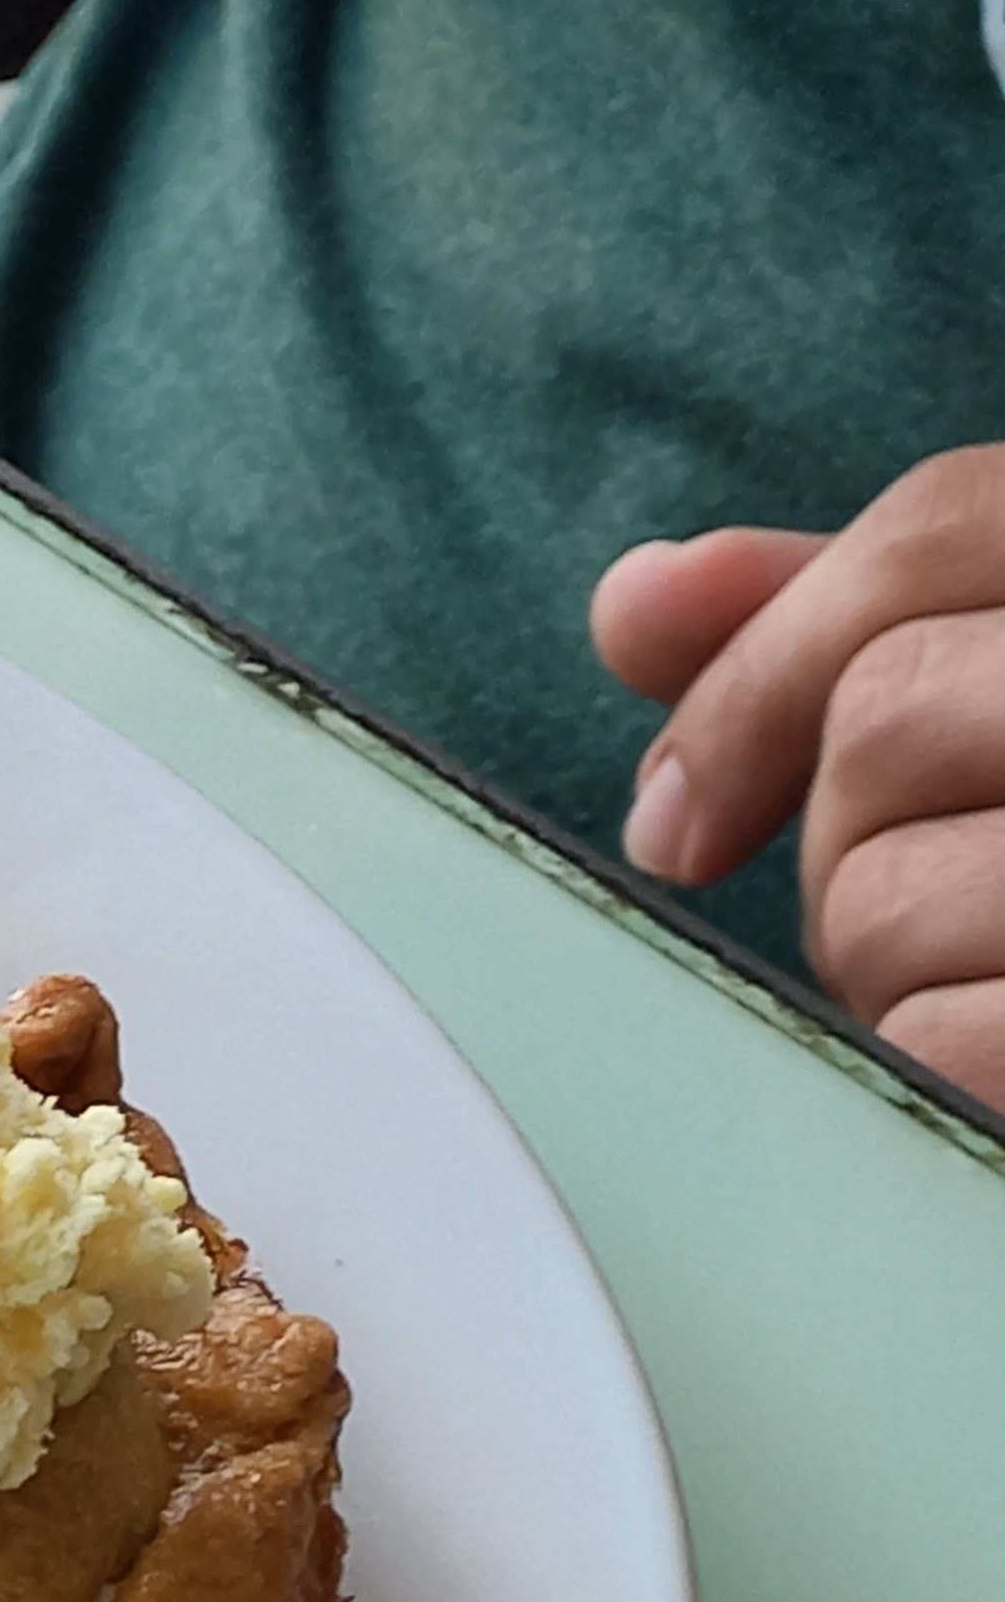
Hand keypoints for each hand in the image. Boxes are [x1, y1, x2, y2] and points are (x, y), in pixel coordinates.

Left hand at [593, 447, 1004, 1107]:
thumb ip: (867, 634)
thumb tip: (634, 607)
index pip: (933, 530)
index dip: (764, 664)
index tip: (679, 814)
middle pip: (883, 718)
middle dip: (844, 846)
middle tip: (945, 910)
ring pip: (882, 894)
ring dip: (892, 976)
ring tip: (1004, 983)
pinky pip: (938, 1038)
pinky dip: (947, 1070)